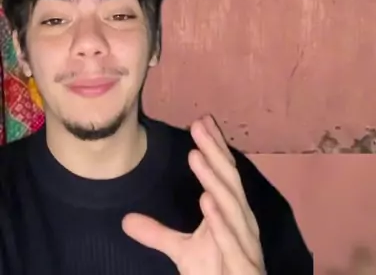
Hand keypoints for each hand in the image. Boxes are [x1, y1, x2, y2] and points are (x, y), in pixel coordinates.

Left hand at [122, 115, 265, 274]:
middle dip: (214, 151)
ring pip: (230, 204)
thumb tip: (125, 220)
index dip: (215, 147)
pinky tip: (207, 200)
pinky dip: (220, 220)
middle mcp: (242, 222)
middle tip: (198, 124)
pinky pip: (230, 240)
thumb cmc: (218, 272)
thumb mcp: (183, 252)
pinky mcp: (244, 265)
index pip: (224, 174)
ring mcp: (245, 242)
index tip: (201, 120)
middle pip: (229, 180)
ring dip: (214, 178)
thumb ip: (157, 234)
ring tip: (196, 154)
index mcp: (232, 213)